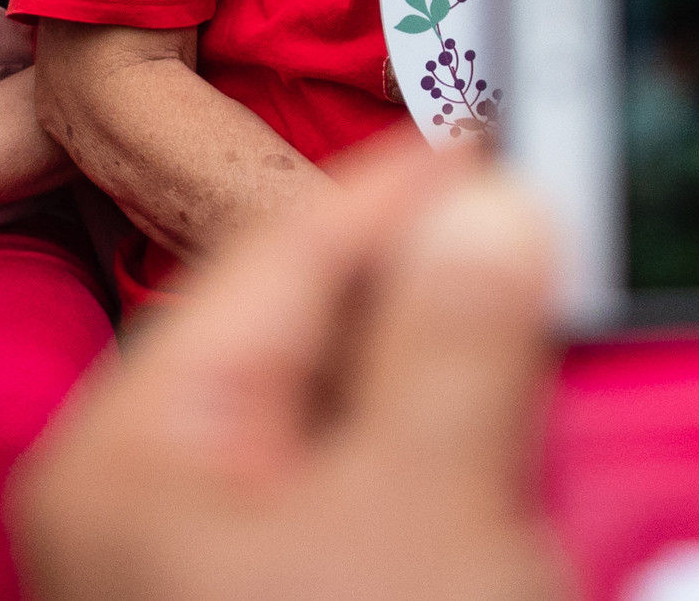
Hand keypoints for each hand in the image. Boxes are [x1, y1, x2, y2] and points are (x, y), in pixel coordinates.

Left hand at [10, 136, 566, 600]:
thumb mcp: (422, 510)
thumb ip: (456, 338)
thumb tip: (489, 209)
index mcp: (134, 449)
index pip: (281, 246)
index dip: (413, 182)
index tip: (518, 142)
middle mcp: (148, 502)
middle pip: (324, 334)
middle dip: (449, 295)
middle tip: (564, 255)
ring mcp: (204, 566)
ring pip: (359, 424)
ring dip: (464, 395)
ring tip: (561, 366)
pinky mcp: (277, 598)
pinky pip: (374, 506)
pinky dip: (455, 479)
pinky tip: (529, 482)